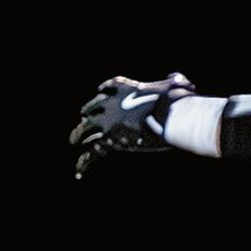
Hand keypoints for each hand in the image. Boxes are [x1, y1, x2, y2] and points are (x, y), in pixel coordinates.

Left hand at [69, 72, 196, 177]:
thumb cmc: (176, 102)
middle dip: (88, 113)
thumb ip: (174, 81)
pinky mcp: (109, 140)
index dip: (104, 92)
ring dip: (77, 134)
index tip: (99, 93)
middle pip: (92, 108)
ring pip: (85, 128)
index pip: (108, 87)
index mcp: (124, 86)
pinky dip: (85, 162)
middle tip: (83, 119)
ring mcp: (107, 121)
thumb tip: (177, 79)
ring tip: (72, 140)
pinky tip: (79, 171)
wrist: (169, 116)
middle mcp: (111, 102)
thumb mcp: (174, 86)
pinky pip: (92, 152)